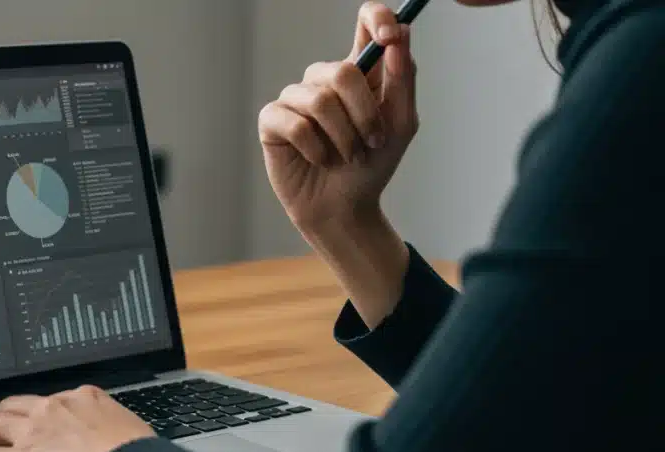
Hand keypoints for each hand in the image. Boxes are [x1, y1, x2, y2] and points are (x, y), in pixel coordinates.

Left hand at [0, 385, 152, 451]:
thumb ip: (115, 430)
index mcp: (83, 398)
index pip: (51, 400)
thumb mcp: (131, 431)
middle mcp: (53, 409)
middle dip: (2, 415)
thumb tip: (121, 442)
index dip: (39, 411)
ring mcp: (32, 434)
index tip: (36, 420)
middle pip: (14, 405)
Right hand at [258, 1, 418, 233]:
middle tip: (371, 141)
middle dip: (364, 113)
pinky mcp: (273, 121)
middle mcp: (325, 80)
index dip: (376, 18)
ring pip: (319, 100)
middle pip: (342, 70)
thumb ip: (402, 78)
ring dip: (342, 137)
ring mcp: (296, 98)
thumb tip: (399, 34)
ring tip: (347, 155)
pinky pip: (294, 122)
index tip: (388, 35)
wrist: (345, 208)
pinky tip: (319, 159)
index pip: (365, 23)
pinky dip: (315, 147)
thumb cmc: (371, 166)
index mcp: (360, 72)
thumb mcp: (401, 124)